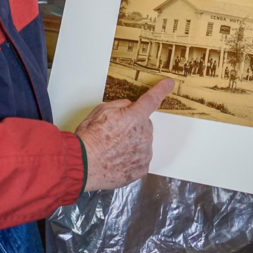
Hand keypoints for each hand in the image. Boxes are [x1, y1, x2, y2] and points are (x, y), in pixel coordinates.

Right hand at [75, 77, 174, 191]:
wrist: (83, 165)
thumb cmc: (89, 139)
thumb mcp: (99, 111)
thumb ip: (119, 106)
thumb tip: (128, 107)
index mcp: (134, 116)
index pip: (151, 99)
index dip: (161, 90)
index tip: (168, 84)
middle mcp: (143, 134)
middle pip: (144, 124)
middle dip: (133, 125)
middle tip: (114, 133)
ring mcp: (144, 153)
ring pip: (143, 142)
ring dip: (133, 142)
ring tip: (112, 148)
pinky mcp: (142, 168)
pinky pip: (141, 158)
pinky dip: (132, 158)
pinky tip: (117, 158)